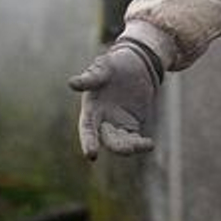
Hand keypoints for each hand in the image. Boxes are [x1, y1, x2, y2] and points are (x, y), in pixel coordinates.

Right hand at [68, 39, 161, 158]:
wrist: (135, 65)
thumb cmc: (113, 65)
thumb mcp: (103, 67)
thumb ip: (90, 78)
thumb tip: (71, 83)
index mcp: (91, 109)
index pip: (87, 128)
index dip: (88, 141)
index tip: (91, 155)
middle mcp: (102, 121)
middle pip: (106, 139)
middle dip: (116, 146)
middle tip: (129, 149)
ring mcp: (117, 125)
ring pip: (121, 143)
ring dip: (130, 146)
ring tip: (144, 145)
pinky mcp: (131, 126)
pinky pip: (134, 139)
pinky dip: (141, 144)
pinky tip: (149, 144)